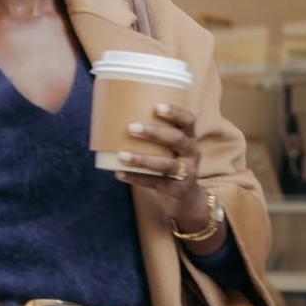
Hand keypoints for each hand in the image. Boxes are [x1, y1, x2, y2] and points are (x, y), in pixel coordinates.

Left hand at [115, 104, 225, 252]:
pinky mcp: (178, 190)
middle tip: (131, 128)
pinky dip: (136, 178)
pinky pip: (156, 183)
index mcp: (190, 138)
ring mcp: (187, 173)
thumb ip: (152, 136)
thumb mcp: (169, 148)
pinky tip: (120, 174)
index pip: (189, 121)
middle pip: (177, 140)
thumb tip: (114, 118)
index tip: (157, 107)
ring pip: (167, 165)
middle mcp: (192, 153)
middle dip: (154, 133)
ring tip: (121, 156)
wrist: (185, 198)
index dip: (175, 113)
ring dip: (142, 159)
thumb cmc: (169, 163)